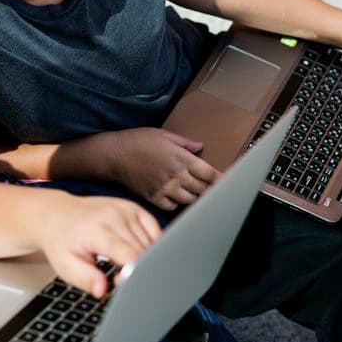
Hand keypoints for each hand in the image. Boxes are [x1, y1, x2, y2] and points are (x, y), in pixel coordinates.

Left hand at [34, 191, 160, 297]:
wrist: (56, 214)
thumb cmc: (62, 242)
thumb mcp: (66, 266)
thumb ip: (86, 279)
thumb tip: (103, 291)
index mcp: (98, 230)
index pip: (130, 255)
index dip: (133, 274)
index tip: (120, 281)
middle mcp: (114, 216)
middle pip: (144, 250)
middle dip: (138, 268)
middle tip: (117, 273)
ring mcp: (125, 208)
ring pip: (151, 240)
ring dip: (144, 256)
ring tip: (119, 259)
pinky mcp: (132, 206)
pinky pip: (154, 227)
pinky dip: (150, 242)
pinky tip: (134, 248)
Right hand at [101, 128, 221, 210]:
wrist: (113, 155)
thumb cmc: (136, 141)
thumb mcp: (162, 134)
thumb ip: (184, 142)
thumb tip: (200, 147)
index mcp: (181, 158)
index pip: (210, 173)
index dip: (221, 179)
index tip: (228, 182)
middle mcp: (176, 175)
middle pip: (203, 189)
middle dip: (209, 188)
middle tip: (212, 188)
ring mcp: (165, 188)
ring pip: (190, 200)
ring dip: (194, 196)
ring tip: (192, 191)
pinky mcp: (153, 198)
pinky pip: (172, 207)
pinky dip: (176, 203)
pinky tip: (175, 196)